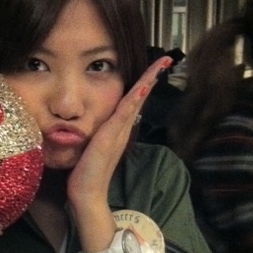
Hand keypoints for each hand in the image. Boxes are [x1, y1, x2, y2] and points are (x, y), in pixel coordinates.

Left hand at [67, 55, 171, 210]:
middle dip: (153, 76)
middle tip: (166, 59)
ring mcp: (118, 133)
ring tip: (160, 65)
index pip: (134, 100)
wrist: (87, 193)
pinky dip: (134, 101)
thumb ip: (99, 133)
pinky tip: (142, 88)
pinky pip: (123, 115)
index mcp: (119, 129)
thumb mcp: (94, 145)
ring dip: (148, 82)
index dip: (145, 83)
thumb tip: (98, 123)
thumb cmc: (86, 171)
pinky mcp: (110, 138)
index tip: (155, 66)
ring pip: (136, 102)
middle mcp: (123, 129)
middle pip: (140, 97)